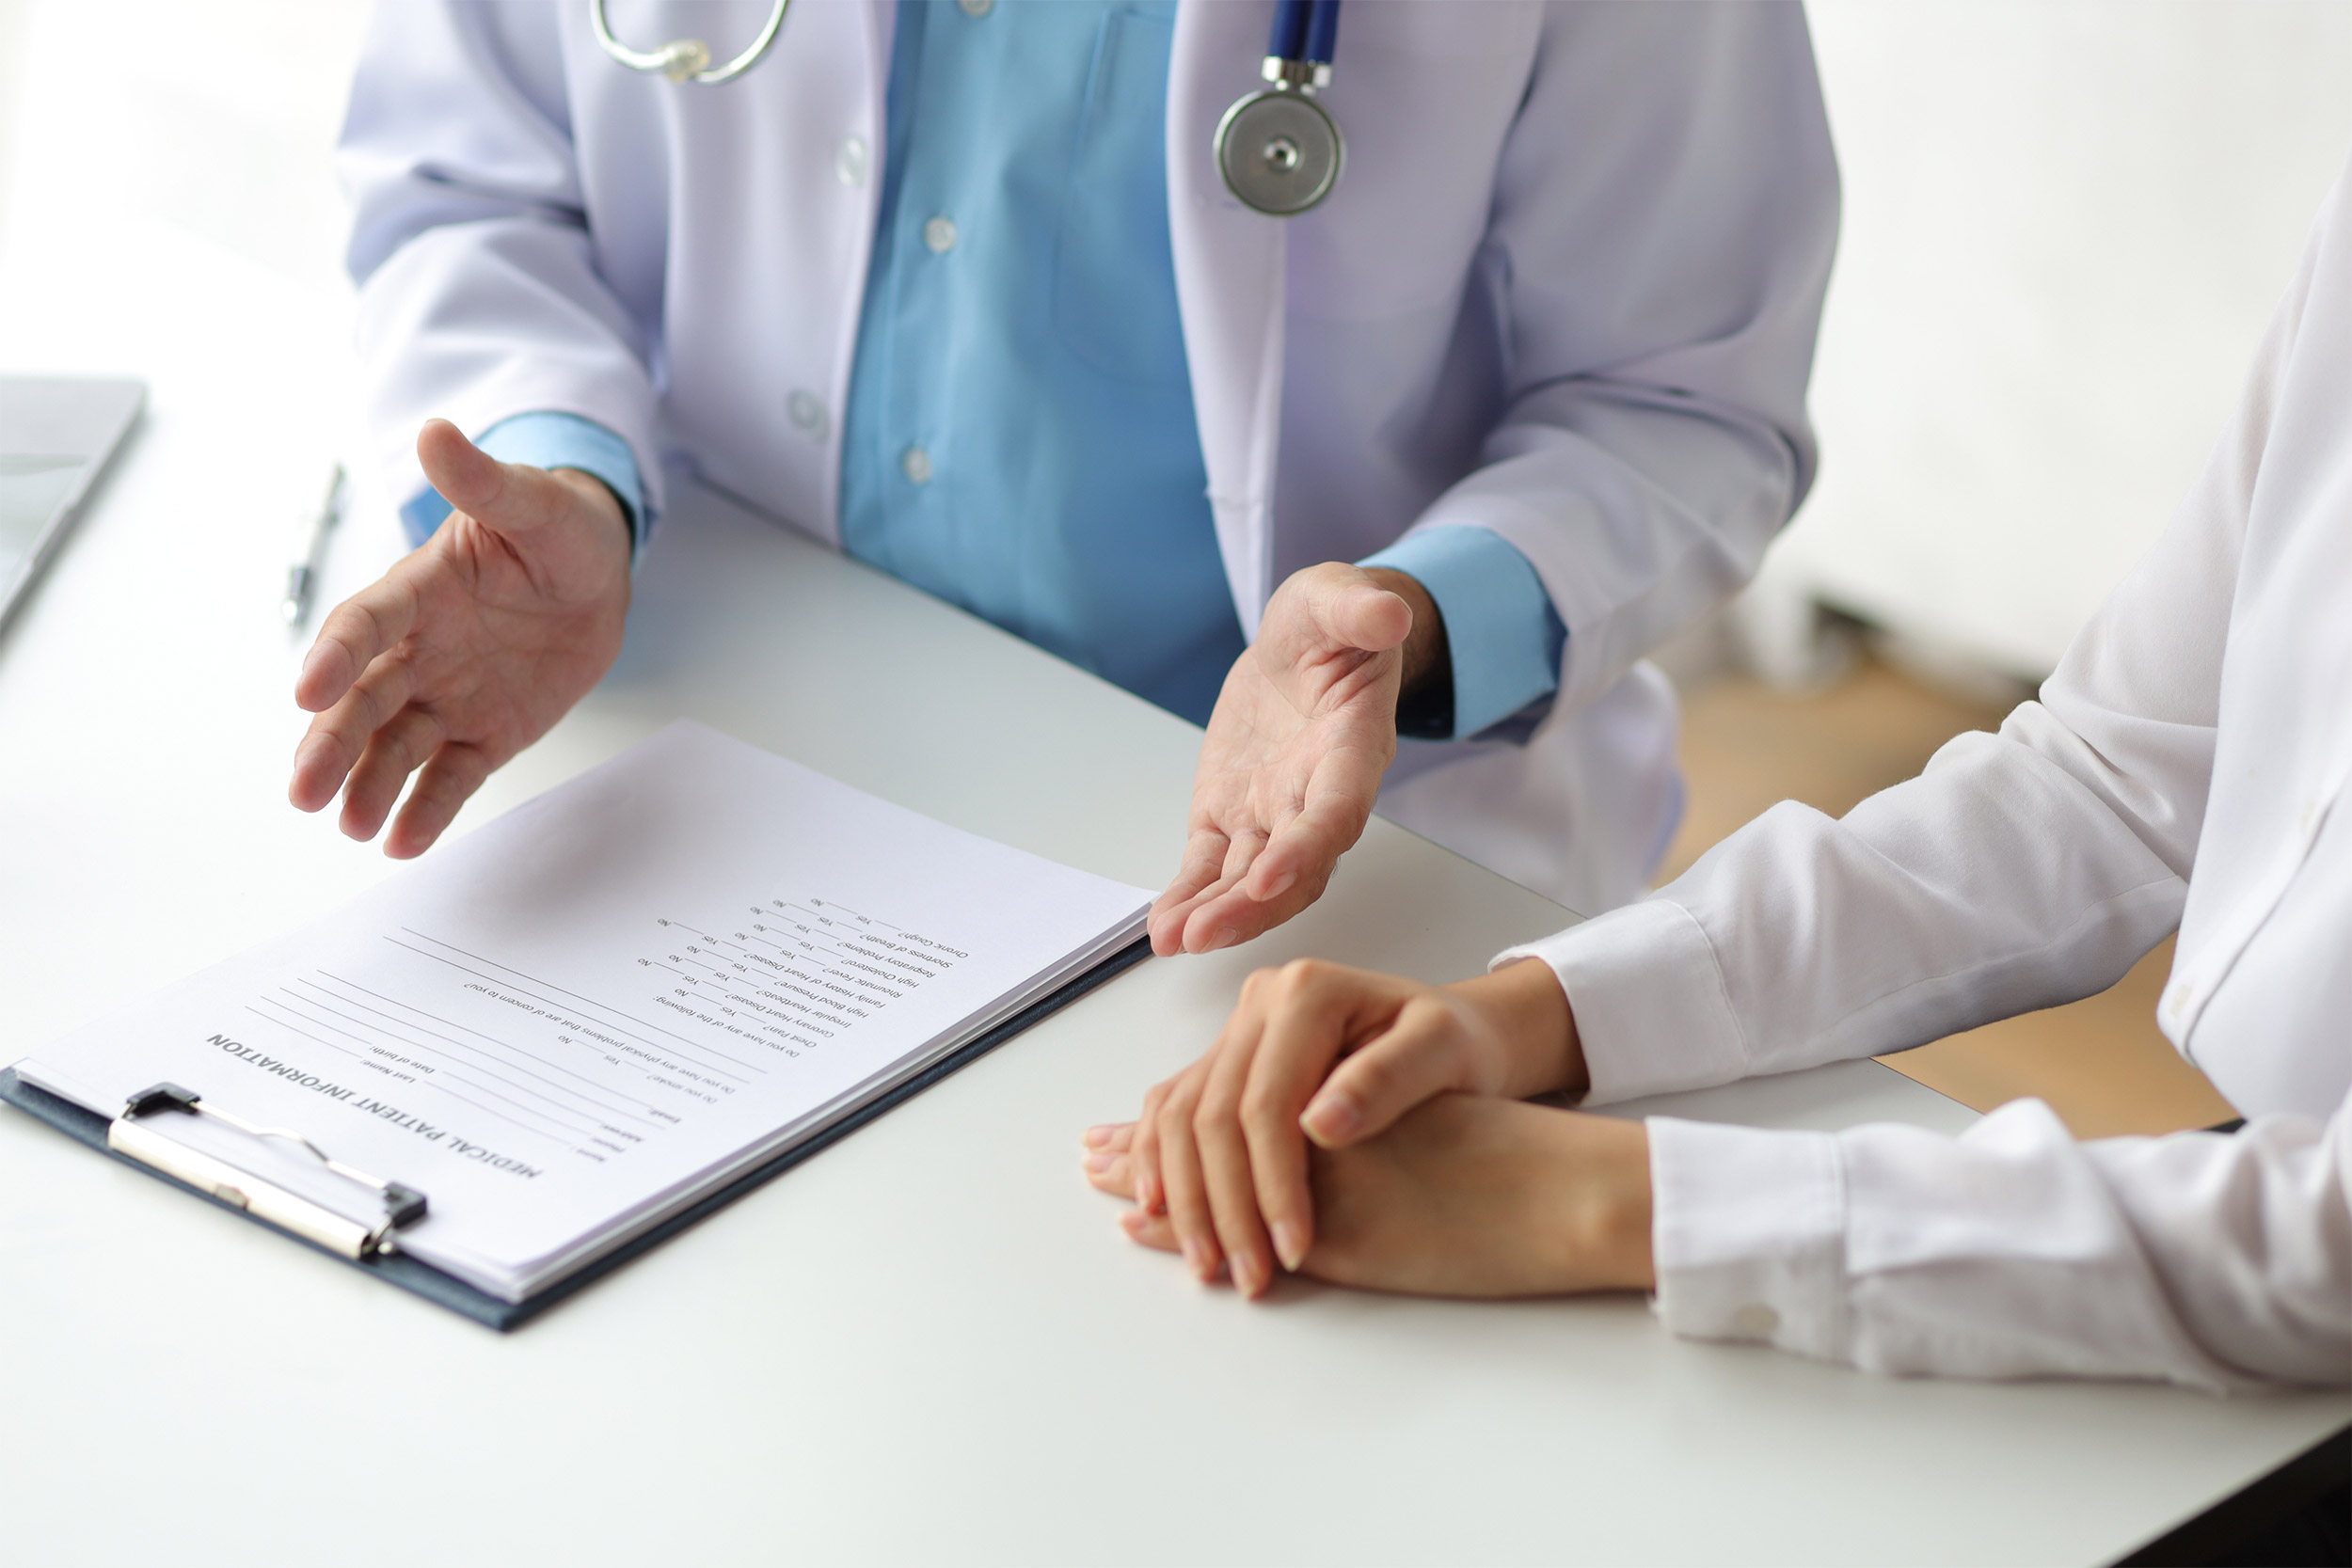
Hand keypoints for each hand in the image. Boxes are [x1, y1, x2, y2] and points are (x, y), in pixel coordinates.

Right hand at [288, 420, 632, 856]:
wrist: (596, 573)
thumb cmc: (554, 529)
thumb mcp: (531, 501)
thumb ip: (483, 481)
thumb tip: (436, 432)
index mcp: (418, 591)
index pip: (365, 623)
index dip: (335, 654)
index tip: (308, 690)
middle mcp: (418, 650)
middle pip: (364, 700)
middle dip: (332, 743)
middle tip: (302, 791)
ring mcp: (447, 695)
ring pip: (396, 746)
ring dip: (370, 785)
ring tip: (350, 825)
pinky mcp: (483, 734)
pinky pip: (450, 776)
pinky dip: (427, 809)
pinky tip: (402, 843)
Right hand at [1081, 956, 1582, 1296]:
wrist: (1459, 1031)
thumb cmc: (1459, 1045)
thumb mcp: (1444, 1052)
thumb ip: (1387, 1079)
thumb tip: (1320, 1123)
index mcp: (1307, 993)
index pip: (1267, 1104)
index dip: (1273, 1184)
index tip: (1295, 1248)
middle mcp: (1260, 1002)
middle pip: (1212, 1114)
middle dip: (1225, 1205)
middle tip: (1250, 1275)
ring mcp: (1239, 1028)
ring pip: (1180, 1116)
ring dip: (1185, 1197)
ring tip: (1210, 1264)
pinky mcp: (1230, 1056)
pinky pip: (1176, 1109)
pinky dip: (1163, 1163)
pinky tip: (1164, 1212)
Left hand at [1150, 562, 1442, 956]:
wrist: (1306, 644)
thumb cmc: (1331, 625)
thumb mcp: (1338, 597)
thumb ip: (1359, 608)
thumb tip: (1389, 614)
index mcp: (1353, 749)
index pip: (1336, 811)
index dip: (1307, 847)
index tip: (1270, 875)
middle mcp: (1317, 795)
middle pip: (1295, 867)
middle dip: (1252, 905)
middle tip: (1206, 934)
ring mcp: (1273, 812)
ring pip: (1251, 879)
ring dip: (1217, 914)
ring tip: (1175, 940)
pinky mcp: (1232, 815)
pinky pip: (1210, 866)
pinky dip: (1189, 897)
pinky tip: (1162, 929)